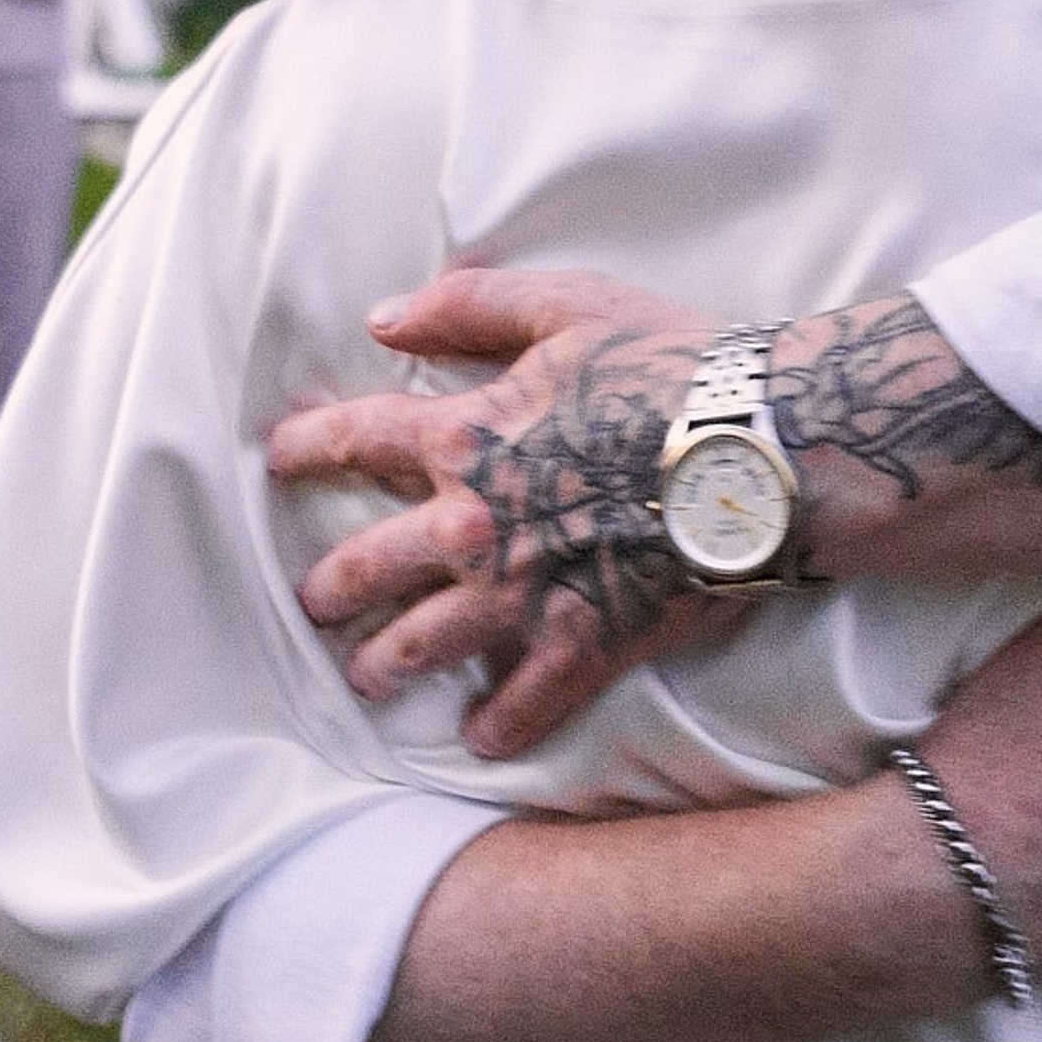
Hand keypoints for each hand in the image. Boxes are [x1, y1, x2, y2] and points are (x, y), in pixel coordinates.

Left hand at [271, 266, 724, 759]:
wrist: (762, 450)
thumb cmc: (672, 365)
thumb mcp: (567, 305)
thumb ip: (467, 307)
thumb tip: (382, 317)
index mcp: (466, 437)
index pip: (358, 441)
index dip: (310, 447)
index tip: (279, 459)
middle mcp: (474, 526)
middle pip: (373, 564)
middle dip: (333, 585)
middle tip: (315, 603)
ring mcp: (524, 595)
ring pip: (427, 644)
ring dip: (388, 664)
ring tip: (366, 680)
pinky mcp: (583, 644)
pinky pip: (526, 702)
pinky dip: (500, 724)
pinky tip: (481, 736)